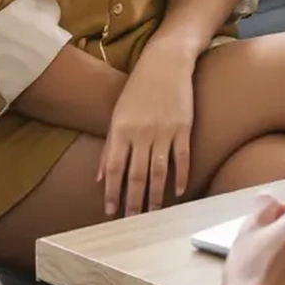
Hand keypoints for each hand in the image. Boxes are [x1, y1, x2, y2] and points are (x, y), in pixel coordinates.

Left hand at [102, 43, 196, 216]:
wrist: (165, 63)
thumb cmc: (137, 90)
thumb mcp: (117, 115)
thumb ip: (109, 148)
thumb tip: (101, 178)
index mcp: (121, 130)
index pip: (115, 169)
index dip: (112, 193)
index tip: (111, 212)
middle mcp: (141, 132)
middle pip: (136, 174)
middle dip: (133, 200)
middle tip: (132, 221)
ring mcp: (164, 130)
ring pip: (159, 171)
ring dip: (155, 195)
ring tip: (153, 213)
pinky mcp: (184, 127)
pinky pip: (182, 157)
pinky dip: (181, 176)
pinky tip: (179, 192)